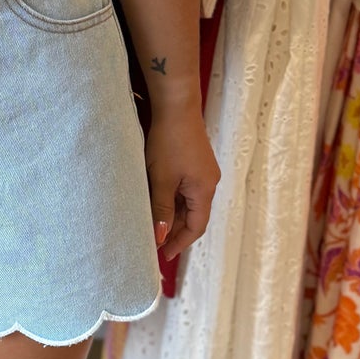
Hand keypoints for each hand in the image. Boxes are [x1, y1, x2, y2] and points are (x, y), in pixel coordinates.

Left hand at [146, 99, 219, 261]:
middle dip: (174, 230)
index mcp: (204, 189)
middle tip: (153, 241)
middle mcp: (208, 182)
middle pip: (193, 215)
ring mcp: (202, 170)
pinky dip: (171, 198)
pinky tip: (155, 200)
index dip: (180, 242)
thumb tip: (160, 237)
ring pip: (187, 202)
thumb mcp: (161, 179)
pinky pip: (184, 188)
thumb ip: (161, 209)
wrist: (175, 104)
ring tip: (151, 223)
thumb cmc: (168, 140)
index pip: (196, 226)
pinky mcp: (194, 161)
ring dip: (171, 214)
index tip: (163, 254)